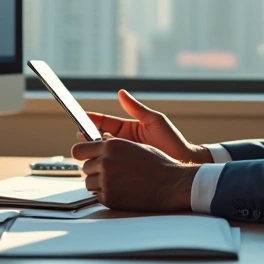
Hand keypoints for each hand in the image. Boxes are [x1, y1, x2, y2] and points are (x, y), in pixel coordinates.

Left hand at [71, 136, 197, 211]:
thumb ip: (111, 145)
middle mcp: (106, 162)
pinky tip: (121, 191)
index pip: (79, 150)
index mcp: (111, 145)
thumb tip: (95, 144)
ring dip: (98, 183)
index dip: (81, 153)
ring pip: (88, 182)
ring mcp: (107, 181)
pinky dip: (106, 194)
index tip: (83, 156)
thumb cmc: (158, 164)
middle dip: (93, 169)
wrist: (172, 184)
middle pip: (84, 167)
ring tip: (116, 181)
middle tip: (108, 172)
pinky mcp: (110, 198)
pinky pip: (98, 196)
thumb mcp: (134, 145)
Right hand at [80, 90, 210, 163]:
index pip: (103, 122)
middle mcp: (122, 143)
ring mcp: (123, 157)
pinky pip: (108, 168)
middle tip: (82, 139)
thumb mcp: (155, 121)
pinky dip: (101, 167)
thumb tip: (121, 93)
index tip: (79, 117)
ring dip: (92, 153)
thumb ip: (137, 109)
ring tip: (88, 153)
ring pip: (100, 154)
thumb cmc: (173, 142)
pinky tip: (97, 167)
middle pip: (97, 139)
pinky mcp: (124, 170)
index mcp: (127, 129)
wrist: (183, 163)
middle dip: (87, 138)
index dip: (90, 120)